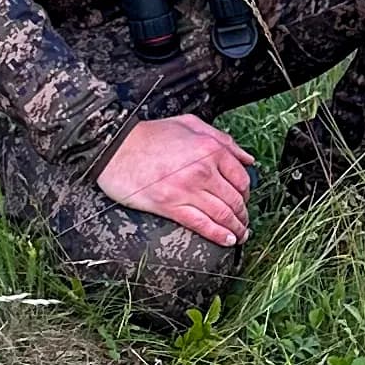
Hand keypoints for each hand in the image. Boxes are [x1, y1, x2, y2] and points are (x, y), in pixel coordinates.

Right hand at [97, 113, 252, 245]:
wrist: (116, 147)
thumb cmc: (150, 135)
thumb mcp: (190, 124)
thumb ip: (223, 139)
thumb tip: (248, 159)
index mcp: (210, 149)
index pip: (241, 178)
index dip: (247, 193)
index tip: (244, 199)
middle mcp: (203, 170)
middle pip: (235, 200)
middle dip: (243, 214)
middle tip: (244, 221)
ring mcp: (187, 190)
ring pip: (222, 214)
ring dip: (236, 228)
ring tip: (240, 234)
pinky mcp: (170, 206)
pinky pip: (202, 225)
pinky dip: (218, 235)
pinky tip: (227, 240)